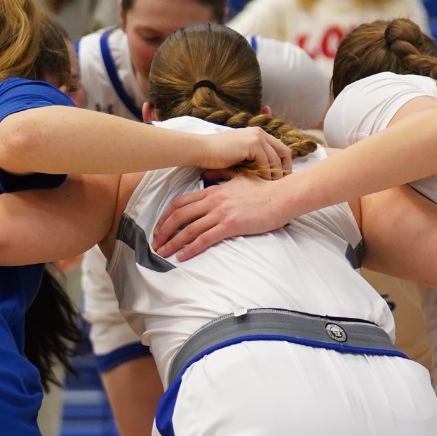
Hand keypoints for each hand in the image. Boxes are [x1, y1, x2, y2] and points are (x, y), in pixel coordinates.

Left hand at [153, 176, 289, 260]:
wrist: (281, 196)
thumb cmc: (263, 190)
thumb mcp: (239, 179)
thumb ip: (221, 179)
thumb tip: (209, 178)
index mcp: (213, 190)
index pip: (181, 202)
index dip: (166, 216)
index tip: (159, 227)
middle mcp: (213, 201)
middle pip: (179, 215)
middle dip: (163, 230)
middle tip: (155, 243)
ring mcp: (221, 212)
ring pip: (188, 229)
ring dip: (172, 242)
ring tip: (162, 253)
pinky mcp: (230, 225)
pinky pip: (204, 239)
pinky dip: (190, 249)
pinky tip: (182, 257)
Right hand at [195, 126, 294, 181]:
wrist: (200, 150)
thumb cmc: (215, 156)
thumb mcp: (239, 155)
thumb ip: (252, 159)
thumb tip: (266, 174)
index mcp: (257, 133)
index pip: (280, 148)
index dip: (284, 164)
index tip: (283, 179)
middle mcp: (259, 132)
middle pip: (284, 151)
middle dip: (286, 169)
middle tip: (284, 185)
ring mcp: (257, 137)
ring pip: (276, 159)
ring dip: (276, 175)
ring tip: (274, 188)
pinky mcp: (252, 144)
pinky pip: (266, 162)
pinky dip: (266, 174)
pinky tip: (263, 185)